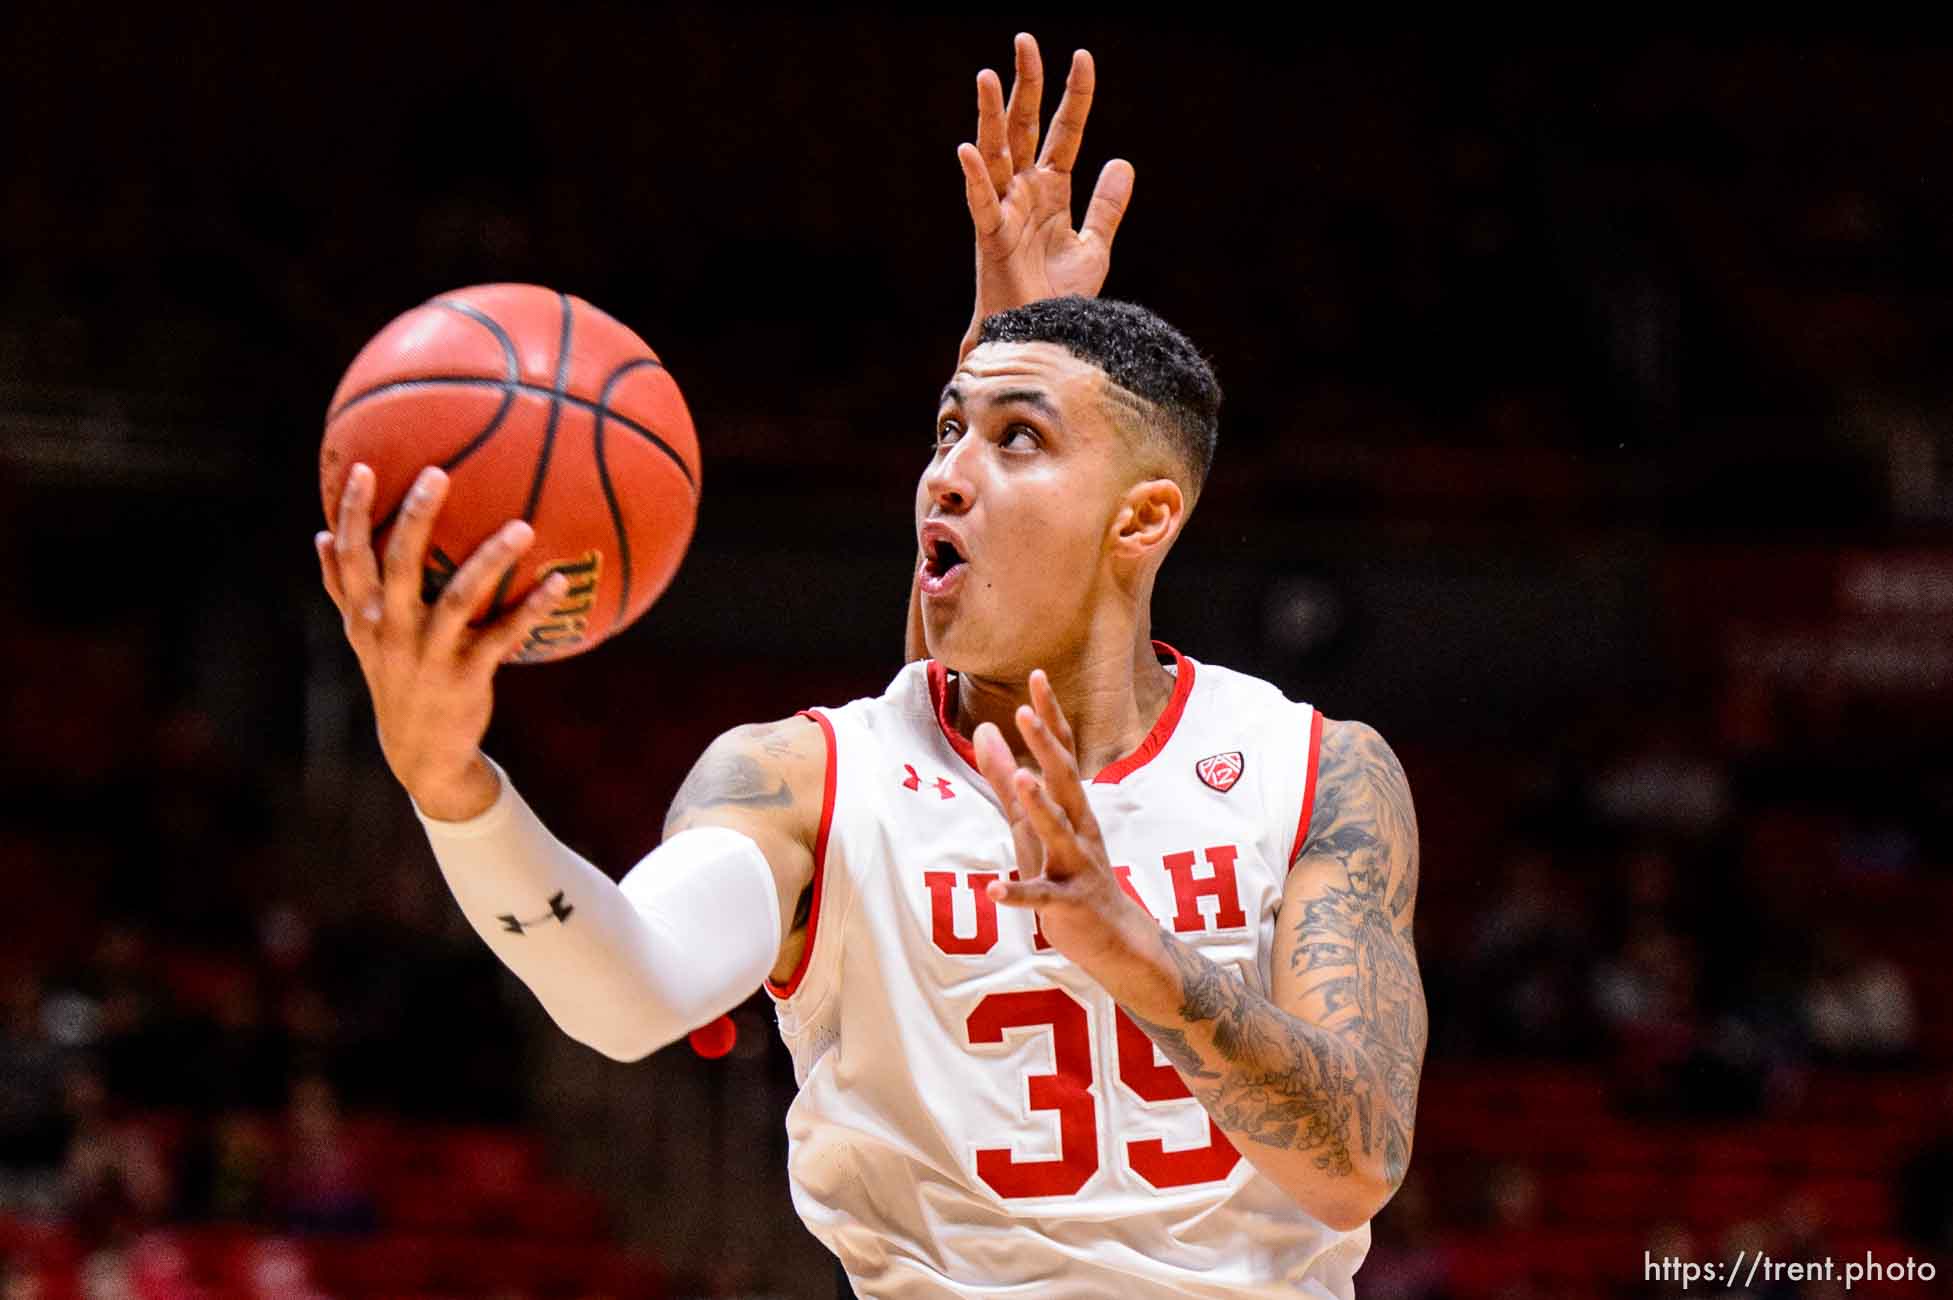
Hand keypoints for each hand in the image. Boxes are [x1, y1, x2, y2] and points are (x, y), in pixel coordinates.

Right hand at [314, 462, 568, 818]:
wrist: (420, 752)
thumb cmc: (396, 677)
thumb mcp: (362, 637)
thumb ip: (343, 588)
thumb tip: (320, 535)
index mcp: (365, 616)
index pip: (351, 556)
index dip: (352, 513)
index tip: (364, 467)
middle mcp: (392, 630)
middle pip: (399, 564)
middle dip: (415, 516)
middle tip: (439, 473)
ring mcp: (430, 653)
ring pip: (457, 596)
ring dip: (490, 559)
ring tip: (522, 526)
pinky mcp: (467, 674)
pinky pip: (504, 635)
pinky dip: (531, 608)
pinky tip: (558, 582)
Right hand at [957, 34, 1134, 359]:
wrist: (1043, 338)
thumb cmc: (1060, 298)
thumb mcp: (1093, 245)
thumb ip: (1107, 205)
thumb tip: (1123, 161)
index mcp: (1051, 190)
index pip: (1064, 132)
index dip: (1074, 96)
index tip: (1083, 57)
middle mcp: (1024, 192)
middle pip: (1025, 128)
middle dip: (1026, 85)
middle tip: (1025, 41)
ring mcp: (1005, 212)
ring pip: (996, 154)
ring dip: (989, 116)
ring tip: (985, 75)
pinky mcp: (991, 239)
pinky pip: (980, 204)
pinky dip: (975, 178)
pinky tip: (968, 148)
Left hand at [971, 671, 1155, 968]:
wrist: (1113, 935)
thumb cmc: (1068, 870)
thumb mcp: (1033, 822)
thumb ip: (1006, 780)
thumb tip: (986, 730)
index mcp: (1072, 805)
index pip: (1061, 752)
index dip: (1049, 716)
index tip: (1038, 676)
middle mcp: (1079, 827)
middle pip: (1064, 779)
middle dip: (1045, 746)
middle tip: (1024, 711)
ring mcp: (1075, 864)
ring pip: (1057, 830)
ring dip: (1040, 805)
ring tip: (1022, 779)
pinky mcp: (1067, 903)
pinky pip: (1040, 897)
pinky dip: (1018, 894)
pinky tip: (994, 890)